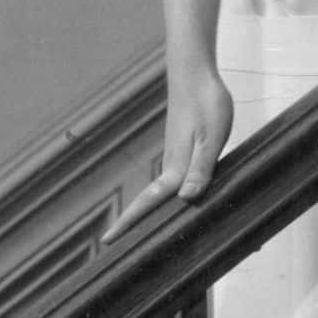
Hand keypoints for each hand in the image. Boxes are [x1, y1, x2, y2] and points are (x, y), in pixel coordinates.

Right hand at [105, 60, 234, 241]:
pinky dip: (167, 197)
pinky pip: (173, 181)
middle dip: (133, 224)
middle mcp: (172, 166)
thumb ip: (201, 167)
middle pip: (149, 202)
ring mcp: (176, 157)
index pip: (148, 201)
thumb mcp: (211, 137)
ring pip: (161, 193)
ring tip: (141, 234)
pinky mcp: (183, 149)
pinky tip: (175, 202)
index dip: (128, 222)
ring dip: (149, 212)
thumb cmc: (208, 102)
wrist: (196, 73)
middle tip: (112, 244)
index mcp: (176, 168)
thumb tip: (187, 199)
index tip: (106, 241)